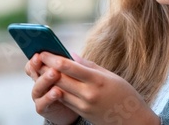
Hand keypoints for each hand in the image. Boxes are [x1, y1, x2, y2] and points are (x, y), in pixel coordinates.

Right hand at [25, 53, 78, 124]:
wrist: (74, 108)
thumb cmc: (72, 88)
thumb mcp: (72, 74)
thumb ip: (69, 65)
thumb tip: (72, 54)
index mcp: (43, 71)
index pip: (33, 64)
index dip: (35, 59)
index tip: (40, 53)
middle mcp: (39, 82)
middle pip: (34, 72)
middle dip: (39, 65)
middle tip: (45, 59)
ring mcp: (39, 95)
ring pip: (38, 86)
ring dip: (45, 79)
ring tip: (54, 73)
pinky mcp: (42, 107)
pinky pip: (43, 102)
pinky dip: (49, 97)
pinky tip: (57, 92)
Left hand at [40, 52, 160, 124]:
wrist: (133, 120)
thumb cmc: (124, 93)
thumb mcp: (109, 75)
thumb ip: (88, 65)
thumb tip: (71, 55)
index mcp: (97, 80)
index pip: (69, 67)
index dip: (53, 58)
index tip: (43, 51)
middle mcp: (89, 93)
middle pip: (60, 78)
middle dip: (46, 67)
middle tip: (35, 57)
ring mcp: (84, 105)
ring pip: (59, 90)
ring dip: (47, 79)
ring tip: (38, 68)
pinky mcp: (82, 113)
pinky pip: (65, 100)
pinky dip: (55, 90)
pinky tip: (49, 83)